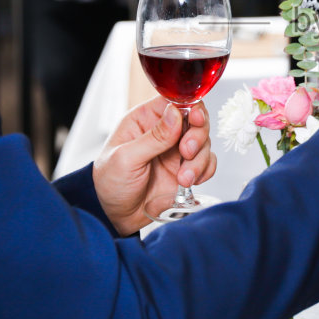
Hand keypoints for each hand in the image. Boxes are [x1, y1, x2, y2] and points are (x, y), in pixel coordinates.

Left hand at [90, 97, 215, 235]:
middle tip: (187, 152)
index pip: (174, 101)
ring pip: (204, 143)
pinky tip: (190, 182)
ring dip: (199, 160)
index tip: (196, 118)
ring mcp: (177, 152)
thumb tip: (175, 112)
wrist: (116, 217)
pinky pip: (207, 163)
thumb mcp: (125, 158)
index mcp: (145, 120)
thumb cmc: (110, 183)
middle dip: (197, 136)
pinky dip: (205, 171)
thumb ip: (153, 137)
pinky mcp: (186, 170)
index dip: (191, 106)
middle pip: (196, 120)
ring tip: (183, 179)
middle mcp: (164, 132)